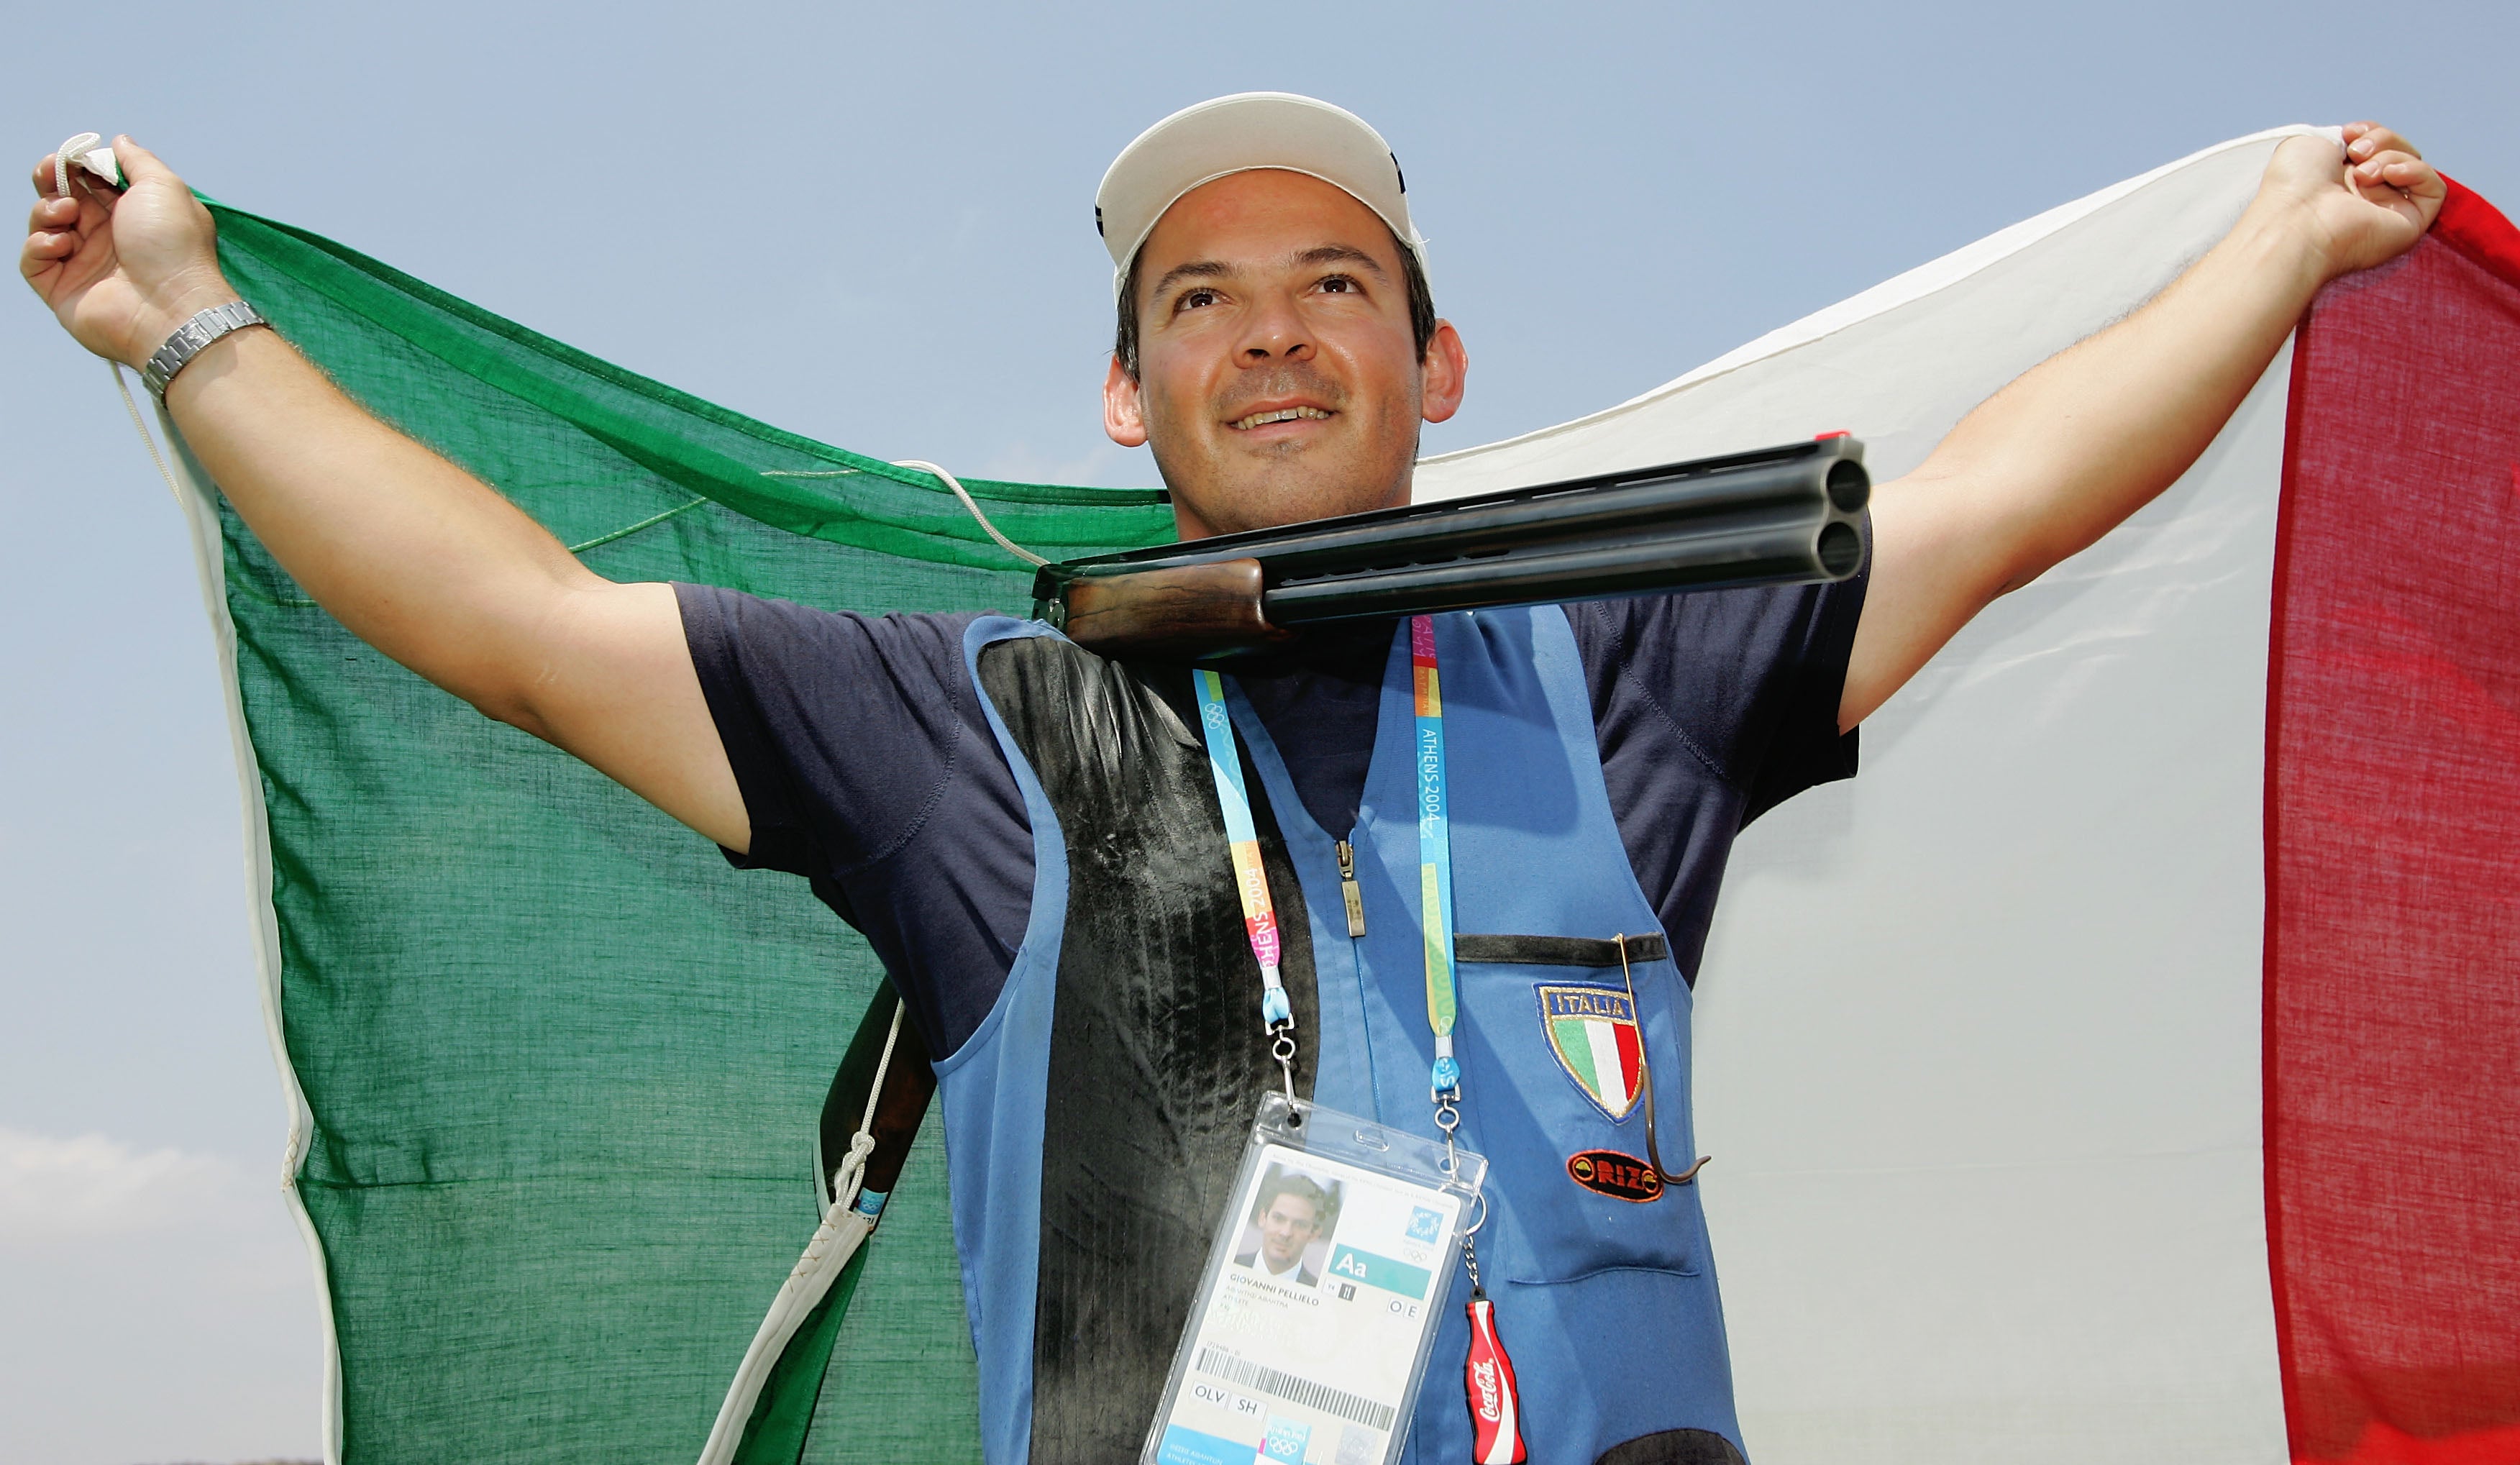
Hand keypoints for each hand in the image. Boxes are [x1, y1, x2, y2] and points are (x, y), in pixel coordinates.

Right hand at [21, 136, 236, 366]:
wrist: (171, 307)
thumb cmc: (175, 247)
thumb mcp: (163, 187)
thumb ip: (138, 161)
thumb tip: (119, 141)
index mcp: (132, 215)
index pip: (91, 183)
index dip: (76, 165)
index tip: (70, 156)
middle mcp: (107, 240)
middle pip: (63, 200)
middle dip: (51, 180)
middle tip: (50, 172)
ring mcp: (84, 266)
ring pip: (44, 226)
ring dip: (46, 210)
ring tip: (67, 213)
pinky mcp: (63, 291)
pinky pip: (33, 261)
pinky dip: (38, 244)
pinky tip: (60, 242)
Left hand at [2255, 123, 2444, 281]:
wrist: (2294, 221)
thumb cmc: (2292, 185)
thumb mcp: (2312, 143)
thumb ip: (2344, 138)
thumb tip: (2364, 142)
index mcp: (2341, 180)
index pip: (2376, 146)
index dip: (2370, 132)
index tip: (2348, 133)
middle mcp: (2365, 198)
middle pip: (2398, 151)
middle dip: (2381, 140)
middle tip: (2355, 152)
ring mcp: (2388, 211)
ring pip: (2413, 165)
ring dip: (2390, 156)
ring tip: (2362, 173)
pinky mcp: (2409, 225)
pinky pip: (2434, 189)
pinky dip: (2416, 171)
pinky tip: (2390, 175)